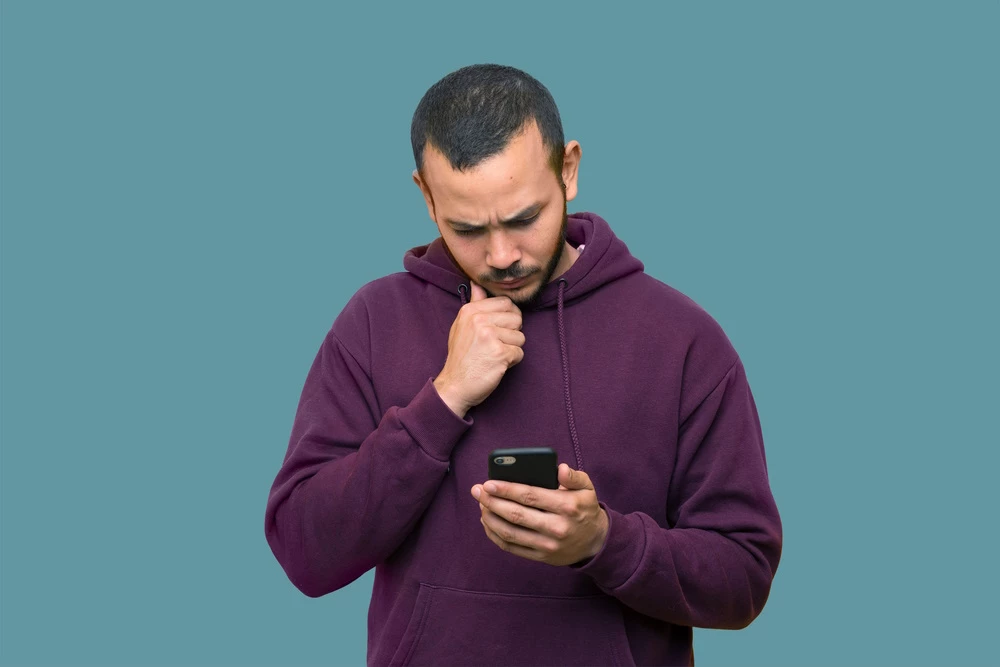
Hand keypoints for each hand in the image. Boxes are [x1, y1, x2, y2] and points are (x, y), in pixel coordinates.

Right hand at [434, 282, 523, 417]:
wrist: (455, 385)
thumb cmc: (461, 356)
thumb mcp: (462, 325)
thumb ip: (474, 303)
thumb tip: (477, 283)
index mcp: (471, 310)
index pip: (506, 303)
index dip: (508, 317)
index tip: (500, 329)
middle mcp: (479, 320)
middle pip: (516, 318)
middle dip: (512, 333)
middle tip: (496, 345)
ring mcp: (489, 336)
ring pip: (520, 337)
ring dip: (512, 349)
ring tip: (494, 355)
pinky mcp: (499, 353)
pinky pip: (519, 353)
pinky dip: (512, 361)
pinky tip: (497, 364)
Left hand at [471, 463, 608, 565]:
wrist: (596, 542)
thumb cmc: (585, 509)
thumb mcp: (587, 488)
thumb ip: (574, 476)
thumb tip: (560, 468)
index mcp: (566, 506)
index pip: (530, 496)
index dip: (506, 489)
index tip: (488, 483)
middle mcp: (556, 527)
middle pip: (516, 514)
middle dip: (492, 502)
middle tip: (477, 491)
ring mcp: (548, 545)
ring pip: (510, 532)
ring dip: (490, 518)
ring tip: (480, 505)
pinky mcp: (541, 557)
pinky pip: (512, 547)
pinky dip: (495, 535)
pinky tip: (487, 522)